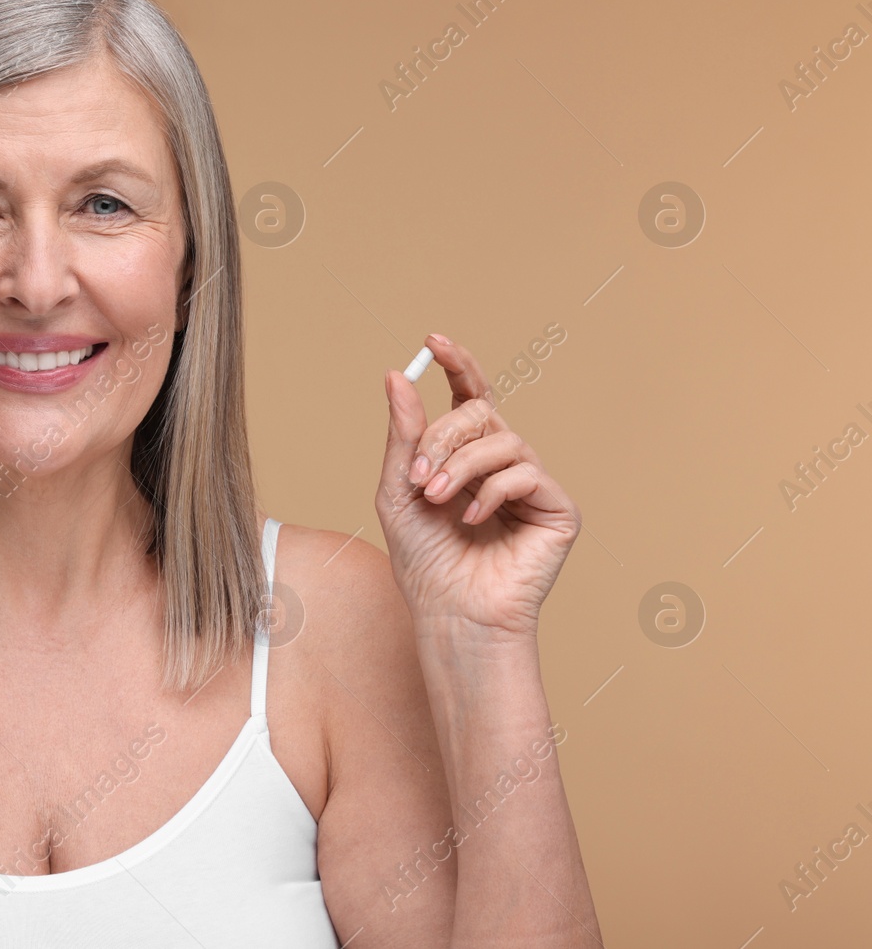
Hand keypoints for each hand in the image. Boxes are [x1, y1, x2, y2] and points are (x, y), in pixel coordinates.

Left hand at [374, 334, 580, 639]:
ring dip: (461, 466)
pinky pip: (527, 473)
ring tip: (436, 499)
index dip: (458, 365)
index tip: (433, 341)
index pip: (470, 396)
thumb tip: (396, 375)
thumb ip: (403, 434)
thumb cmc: (424, 559)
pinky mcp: (558, 509)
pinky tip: (471, 520)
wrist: (450, 613)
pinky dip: (492, 492)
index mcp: (467, 455)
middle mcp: (504, 463)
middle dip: (442, 438)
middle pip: (481, 414)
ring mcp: (533, 484)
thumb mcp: (399, 489)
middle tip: (419, 477)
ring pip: (504, 439)